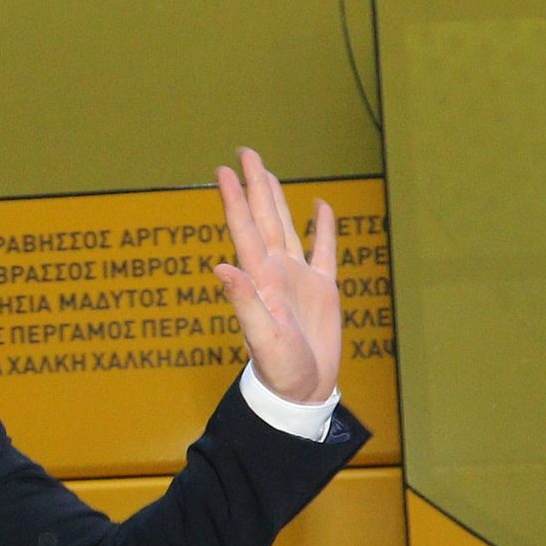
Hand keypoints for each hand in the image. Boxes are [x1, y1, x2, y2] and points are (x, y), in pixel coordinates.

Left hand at [211, 147, 340, 403]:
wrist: (301, 392)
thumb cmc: (279, 370)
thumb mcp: (262, 337)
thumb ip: (242, 302)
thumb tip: (221, 266)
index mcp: (260, 279)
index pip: (243, 229)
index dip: (234, 198)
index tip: (224, 169)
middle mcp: (276, 272)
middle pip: (263, 218)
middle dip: (254, 185)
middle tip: (244, 153)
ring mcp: (299, 279)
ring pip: (287, 227)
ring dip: (277, 199)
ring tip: (268, 172)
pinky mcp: (323, 290)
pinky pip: (325, 250)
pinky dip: (324, 227)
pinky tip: (320, 207)